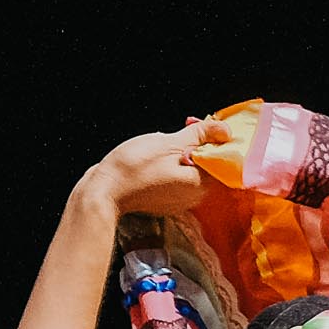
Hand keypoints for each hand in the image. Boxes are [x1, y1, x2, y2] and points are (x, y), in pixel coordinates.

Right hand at [88, 116, 234, 217]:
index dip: (220, 141)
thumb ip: (201, 135)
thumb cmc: (134, 168)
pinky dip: (175, 165)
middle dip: (203, 146)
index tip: (210, 127)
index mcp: (201, 184)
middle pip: (210, 166)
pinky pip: (179, 178)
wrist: (103, 191)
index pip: (225, 160)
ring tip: (170, 142)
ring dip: (187, 154)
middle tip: (189, 129)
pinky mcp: (165, 200)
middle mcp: (194, 197)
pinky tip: (160, 156)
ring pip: (193, 171)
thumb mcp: (170, 142)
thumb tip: (224, 130)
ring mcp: (179, 201)